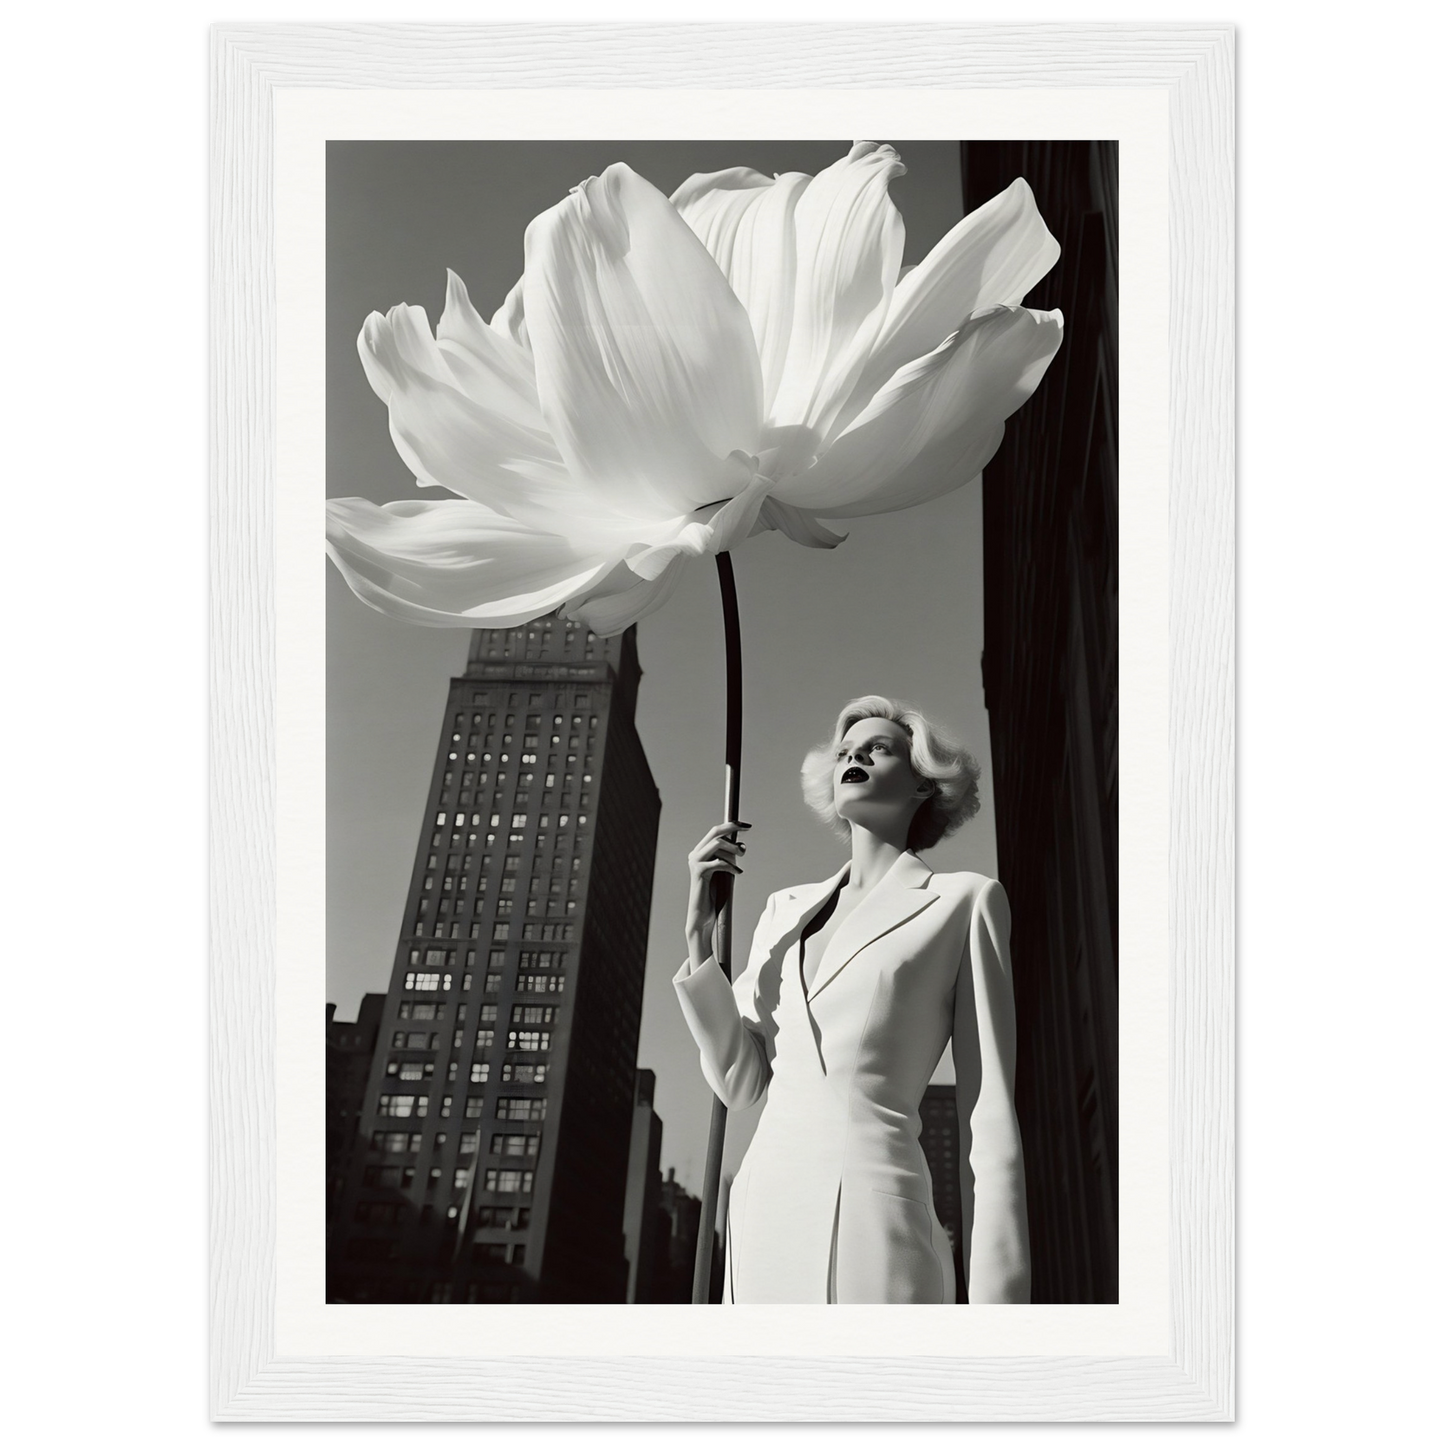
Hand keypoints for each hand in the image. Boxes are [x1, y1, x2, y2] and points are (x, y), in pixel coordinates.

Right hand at [684, 821, 750, 966]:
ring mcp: (695, 862)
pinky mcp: (698, 872)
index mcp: (700, 852)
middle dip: (732, 828)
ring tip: (742, 857)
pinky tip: (738, 873)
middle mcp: (695, 854)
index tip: (747, 826)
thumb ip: (729, 858)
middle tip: (748, 830)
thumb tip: (741, 846)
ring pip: (717, 844)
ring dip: (733, 849)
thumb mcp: (724, 872)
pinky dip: (731, 865)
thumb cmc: (715, 895)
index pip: (715, 832)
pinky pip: (718, 862)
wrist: (702, 916)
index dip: (731, 825)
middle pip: (715, 832)